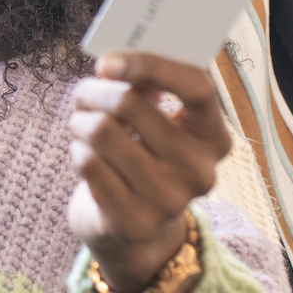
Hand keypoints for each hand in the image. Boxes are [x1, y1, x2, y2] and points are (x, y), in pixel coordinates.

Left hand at [67, 52, 233, 292]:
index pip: (197, 88)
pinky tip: (84, 155)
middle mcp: (200, 171)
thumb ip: (147, 90)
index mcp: (214, 138)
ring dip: (80, 121)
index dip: (151, 65)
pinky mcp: (134, 222)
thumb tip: (115, 65)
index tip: (107, 61)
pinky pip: (88, 163)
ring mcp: (170, 200)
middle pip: (131, 104)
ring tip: (80, 124)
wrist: (135, 231)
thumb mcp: (157, 123)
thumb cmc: (143, 158)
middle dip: (95, 91)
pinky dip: (77, 150)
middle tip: (83, 92)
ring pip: (102, 131)